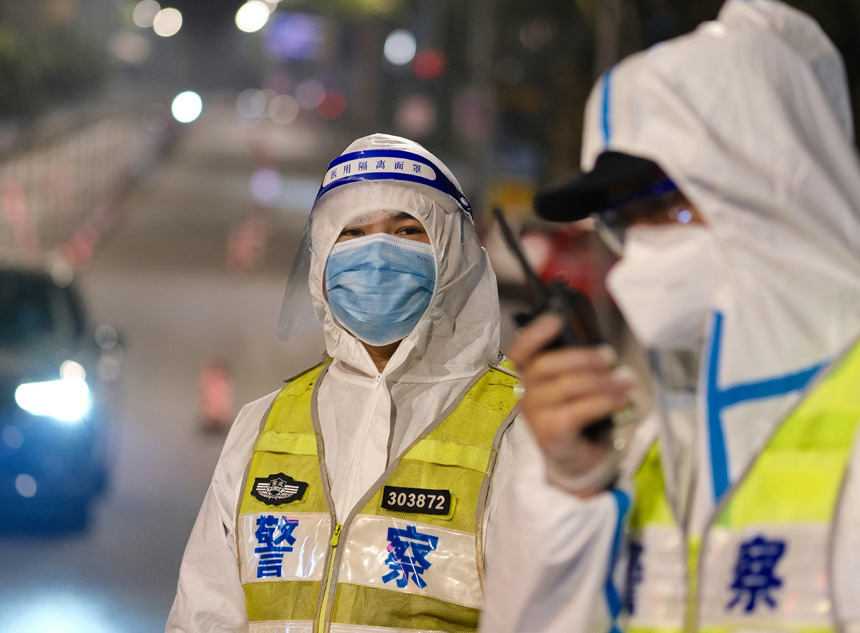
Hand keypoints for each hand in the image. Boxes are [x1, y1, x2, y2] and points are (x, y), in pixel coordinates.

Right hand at [508, 314, 633, 495]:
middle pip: (545, 366)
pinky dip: (604, 402)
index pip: (521, 352)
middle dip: (581, 357)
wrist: (577, 461)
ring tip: (627, 380)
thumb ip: (581, 369)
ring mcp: (536, 415)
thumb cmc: (579, 418)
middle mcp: (527, 394)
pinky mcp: (552, 433)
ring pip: (566, 387)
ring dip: (602, 381)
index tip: (556, 320)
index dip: (535, 334)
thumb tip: (603, 352)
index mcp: (531, 378)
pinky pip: (579, 410)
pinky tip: (622, 399)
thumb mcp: (577, 389)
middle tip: (609, 356)